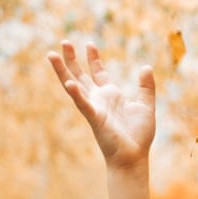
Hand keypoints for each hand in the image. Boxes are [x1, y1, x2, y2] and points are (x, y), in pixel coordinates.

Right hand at [47, 41, 154, 166]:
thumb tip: (146, 67)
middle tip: (65, 41)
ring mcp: (94, 108)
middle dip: (72, 59)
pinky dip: (76, 94)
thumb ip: (146, 87)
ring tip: (52, 55)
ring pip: (74, 86)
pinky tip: (69, 83)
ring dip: (62, 71)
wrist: (134, 157)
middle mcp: (99, 99)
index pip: (98, 72)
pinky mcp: (94, 119)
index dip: (94, 58)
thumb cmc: (138, 135)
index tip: (89, 44)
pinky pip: (83, 104)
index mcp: (110, 95)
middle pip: (81, 74)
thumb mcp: (146, 106)